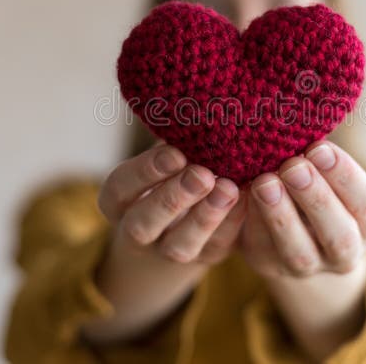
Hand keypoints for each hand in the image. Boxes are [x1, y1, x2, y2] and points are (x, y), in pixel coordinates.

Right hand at [99, 142, 244, 264]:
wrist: (185, 218)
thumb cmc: (172, 168)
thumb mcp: (162, 154)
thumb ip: (169, 138)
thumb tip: (189, 107)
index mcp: (118, 200)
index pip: (120, 188)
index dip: (145, 172)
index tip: (175, 153)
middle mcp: (137, 231)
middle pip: (144, 223)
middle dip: (173, 198)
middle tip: (202, 174)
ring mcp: (170, 250)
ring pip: (180, 246)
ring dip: (205, 217)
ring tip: (228, 188)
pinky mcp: (206, 257)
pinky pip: (217, 246)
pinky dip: (233, 223)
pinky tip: (247, 197)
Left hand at [240, 140, 365, 278]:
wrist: (295, 232)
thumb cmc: (319, 185)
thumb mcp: (330, 174)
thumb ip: (323, 158)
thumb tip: (306, 120)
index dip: (344, 176)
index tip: (320, 148)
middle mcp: (345, 253)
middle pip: (338, 235)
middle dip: (315, 199)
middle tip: (293, 167)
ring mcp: (308, 266)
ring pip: (298, 252)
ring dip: (281, 216)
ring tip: (265, 183)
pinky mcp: (270, 266)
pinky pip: (262, 247)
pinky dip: (252, 221)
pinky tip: (243, 193)